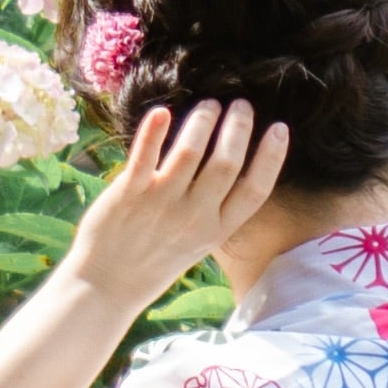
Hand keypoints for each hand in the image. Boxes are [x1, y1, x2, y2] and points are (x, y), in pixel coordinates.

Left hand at [67, 99, 300, 326]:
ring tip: (208, 105)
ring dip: (202, 120)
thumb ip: (215, 209)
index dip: (272, 156)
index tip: (279, 127)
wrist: (108, 284)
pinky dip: (153, 131)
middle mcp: (193, 217)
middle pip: (226, 163)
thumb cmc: (155, 259)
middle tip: (240, 103)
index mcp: (216, 230)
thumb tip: (230, 163)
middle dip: (238, 126)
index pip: (255, 190)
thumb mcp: (198, 242)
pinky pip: (144, 156)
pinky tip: (162, 111)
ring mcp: (161, 205)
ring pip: (190, 152)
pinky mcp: (129, 195)